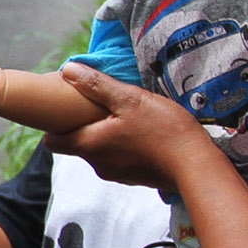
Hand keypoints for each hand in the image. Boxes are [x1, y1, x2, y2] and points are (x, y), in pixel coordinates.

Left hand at [43, 64, 213, 187]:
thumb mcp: (129, 99)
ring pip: (98, 151)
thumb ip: (96, 85)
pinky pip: (117, 158)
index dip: (53, 125)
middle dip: (82, 125)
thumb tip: (68, 70)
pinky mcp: (133, 177)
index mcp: (90, 145)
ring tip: (122, 115)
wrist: (195, 165)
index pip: (51, 142)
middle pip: (76, 144)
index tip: (63, 109)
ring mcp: (115, 174)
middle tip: (96, 105)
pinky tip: (139, 132)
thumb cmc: (163, 130)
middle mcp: (97, 164)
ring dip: (104, 135)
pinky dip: (121, 145)